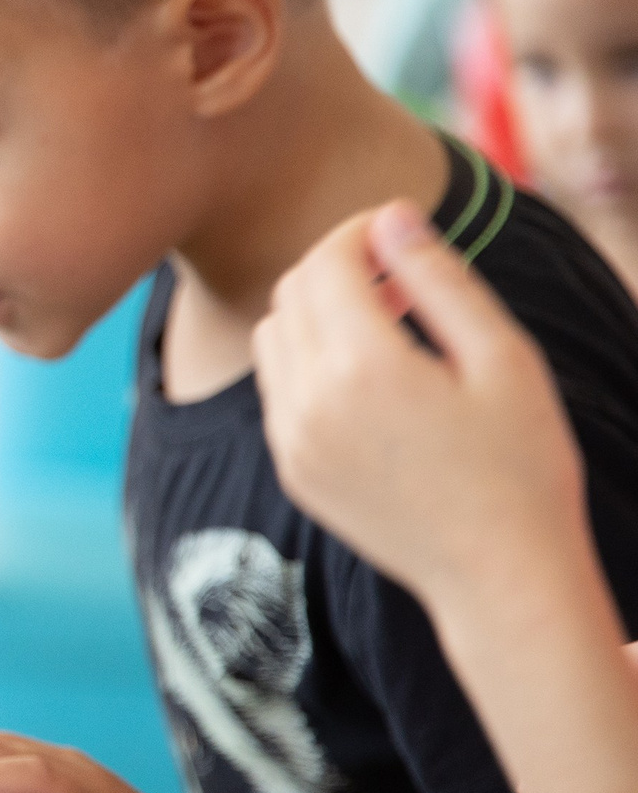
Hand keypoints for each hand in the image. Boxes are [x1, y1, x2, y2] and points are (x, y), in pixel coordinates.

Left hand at [256, 201, 584, 607]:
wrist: (498, 576)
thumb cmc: (520, 464)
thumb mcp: (502, 358)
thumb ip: (439, 279)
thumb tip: (390, 216)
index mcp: (363, 368)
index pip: (327, 262)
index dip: (359, 231)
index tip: (399, 233)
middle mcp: (308, 403)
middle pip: (292, 291)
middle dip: (337, 265)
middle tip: (400, 274)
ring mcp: (290, 441)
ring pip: (272, 335)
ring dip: (316, 310)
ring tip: (388, 321)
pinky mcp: (291, 470)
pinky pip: (276, 388)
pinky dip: (307, 359)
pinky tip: (370, 375)